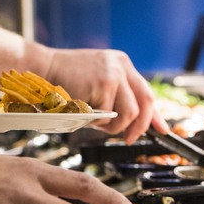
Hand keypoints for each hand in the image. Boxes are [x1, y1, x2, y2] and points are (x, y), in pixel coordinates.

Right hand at [45, 48, 168, 143]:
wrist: (40, 68)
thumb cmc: (65, 80)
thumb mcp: (97, 83)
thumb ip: (116, 97)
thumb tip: (135, 123)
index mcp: (122, 64)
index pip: (146, 93)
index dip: (155, 115)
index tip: (163, 130)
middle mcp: (122, 66)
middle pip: (146, 102)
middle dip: (140, 126)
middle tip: (130, 138)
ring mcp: (114, 73)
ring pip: (129, 113)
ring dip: (114, 126)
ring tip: (96, 122)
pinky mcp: (104, 83)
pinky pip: (108, 115)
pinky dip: (96, 121)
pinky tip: (83, 111)